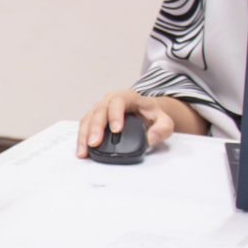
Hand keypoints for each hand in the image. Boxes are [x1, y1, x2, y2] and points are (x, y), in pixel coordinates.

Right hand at [75, 90, 201, 156]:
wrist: (146, 114)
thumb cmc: (153, 116)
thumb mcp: (165, 122)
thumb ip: (162, 129)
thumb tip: (152, 137)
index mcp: (129, 97)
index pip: (119, 100)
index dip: (115, 114)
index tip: (116, 130)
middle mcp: (111, 99)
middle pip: (100, 109)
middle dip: (96, 127)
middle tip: (94, 143)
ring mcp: (101, 107)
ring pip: (89, 117)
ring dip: (85, 134)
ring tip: (84, 151)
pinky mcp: (95, 117)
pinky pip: (85, 125)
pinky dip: (82, 137)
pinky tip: (82, 150)